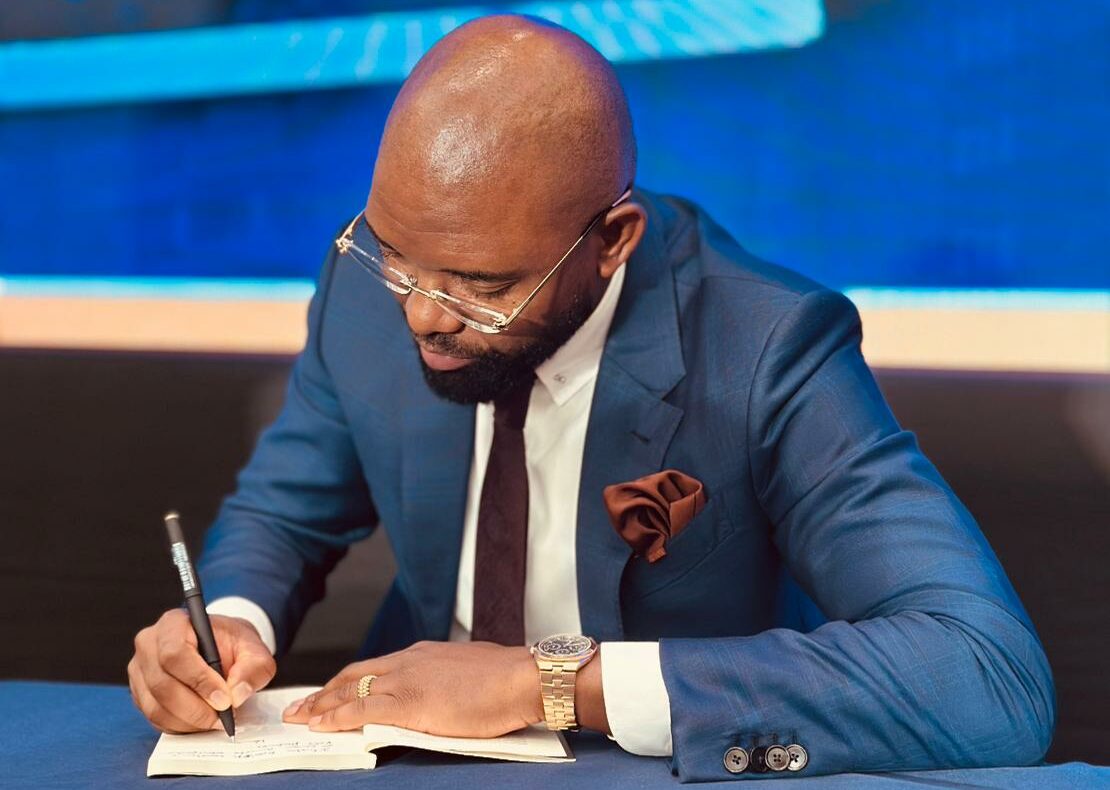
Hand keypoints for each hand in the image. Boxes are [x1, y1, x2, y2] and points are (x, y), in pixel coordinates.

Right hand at [128, 608, 276, 732]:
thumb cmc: (233, 644)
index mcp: (174, 623)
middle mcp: (149, 644)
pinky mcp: (140, 693)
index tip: (224, 699)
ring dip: (188, 721)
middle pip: (162, 684)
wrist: (221, 648)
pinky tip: (201, 721)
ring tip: (215, 720)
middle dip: (195, 708)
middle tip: (222, 717)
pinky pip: (154, 718)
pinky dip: (179, 726)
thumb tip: (238, 694)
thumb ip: (253, 668)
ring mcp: (140, 670)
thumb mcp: (254, 649)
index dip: (199, 680)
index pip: (175, 653)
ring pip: (155, 706)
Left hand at [282, 641, 542, 736]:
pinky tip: (319, 725)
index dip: (347, 681)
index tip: (329, 691)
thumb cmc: (507, 680)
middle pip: (353, 674)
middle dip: (323, 692)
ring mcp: (406, 680)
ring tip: (298, 717)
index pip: (374, 667)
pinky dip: (336, 717)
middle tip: (299, 705)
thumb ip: (445, 682)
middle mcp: (408, 661)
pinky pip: (361, 709)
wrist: (522, 678)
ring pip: (350, 690)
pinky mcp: (409, 703)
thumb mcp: (467, 673)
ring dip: (320, 705)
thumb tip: (439, 695)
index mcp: (423, 655)